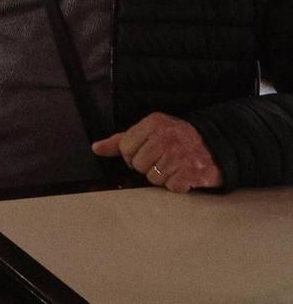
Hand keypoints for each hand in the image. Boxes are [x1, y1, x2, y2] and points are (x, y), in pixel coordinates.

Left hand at [93, 113, 223, 192]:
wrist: (216, 145)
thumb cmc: (177, 139)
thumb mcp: (150, 131)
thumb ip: (121, 139)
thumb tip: (96, 148)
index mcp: (153, 124)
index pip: (125, 148)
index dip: (132, 155)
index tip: (146, 153)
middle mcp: (165, 137)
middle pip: (137, 165)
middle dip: (148, 166)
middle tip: (163, 160)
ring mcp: (179, 155)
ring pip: (152, 178)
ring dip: (162, 177)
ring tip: (174, 166)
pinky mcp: (191, 173)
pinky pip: (171, 187)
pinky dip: (177, 185)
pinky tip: (184, 175)